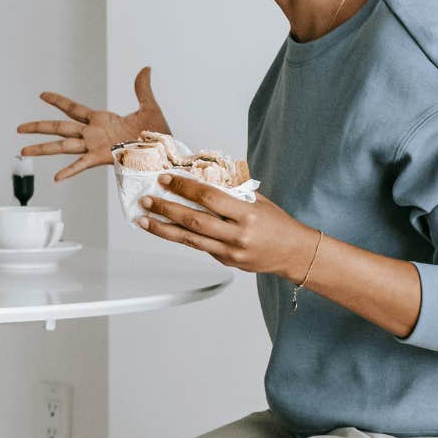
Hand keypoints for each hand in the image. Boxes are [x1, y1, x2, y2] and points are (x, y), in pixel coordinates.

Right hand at [17, 66, 170, 182]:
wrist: (167, 154)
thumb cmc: (159, 136)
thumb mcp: (149, 107)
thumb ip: (142, 88)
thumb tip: (146, 68)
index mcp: (101, 120)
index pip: (73, 108)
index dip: (57, 101)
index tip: (42, 95)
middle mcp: (93, 133)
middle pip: (59, 128)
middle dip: (39, 127)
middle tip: (19, 128)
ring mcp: (95, 146)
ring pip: (63, 146)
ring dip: (43, 148)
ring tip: (23, 151)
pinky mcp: (103, 158)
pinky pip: (82, 164)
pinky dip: (69, 171)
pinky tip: (55, 178)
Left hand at [138, 175, 319, 277]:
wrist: (294, 252)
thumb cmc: (277, 222)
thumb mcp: (258, 201)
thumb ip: (231, 192)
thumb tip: (200, 176)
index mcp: (247, 214)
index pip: (209, 198)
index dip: (184, 187)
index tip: (166, 179)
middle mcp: (237, 235)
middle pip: (194, 220)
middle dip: (166, 209)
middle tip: (146, 199)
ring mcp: (230, 251)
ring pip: (189, 239)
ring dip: (162, 228)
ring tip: (143, 219)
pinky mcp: (226, 261)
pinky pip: (198, 248)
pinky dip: (180, 237)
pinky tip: (164, 229)